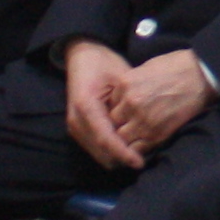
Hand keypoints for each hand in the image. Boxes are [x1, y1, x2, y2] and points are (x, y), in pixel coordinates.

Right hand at [59, 40, 138, 166]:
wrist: (82, 57)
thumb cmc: (104, 63)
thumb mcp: (121, 77)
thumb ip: (129, 102)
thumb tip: (144, 126)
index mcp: (85, 106)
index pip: (106, 139)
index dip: (123, 153)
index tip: (140, 163)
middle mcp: (76, 120)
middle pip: (100, 152)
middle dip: (121, 159)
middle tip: (144, 158)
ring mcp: (75, 127)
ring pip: (98, 154)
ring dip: (116, 157)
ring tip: (138, 153)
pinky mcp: (78, 130)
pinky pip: (96, 148)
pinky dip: (111, 151)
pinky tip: (127, 146)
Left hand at [97, 47, 214, 164]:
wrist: (200, 76)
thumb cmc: (176, 67)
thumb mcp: (145, 69)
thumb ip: (129, 86)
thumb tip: (122, 99)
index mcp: (125, 85)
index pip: (109, 106)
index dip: (115, 112)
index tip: (122, 115)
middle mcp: (130, 103)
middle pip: (112, 123)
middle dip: (118, 127)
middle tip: (125, 129)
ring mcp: (143, 120)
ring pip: (122, 139)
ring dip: (126, 140)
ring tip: (132, 140)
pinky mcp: (157, 133)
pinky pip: (138, 149)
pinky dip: (137, 150)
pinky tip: (142, 146)